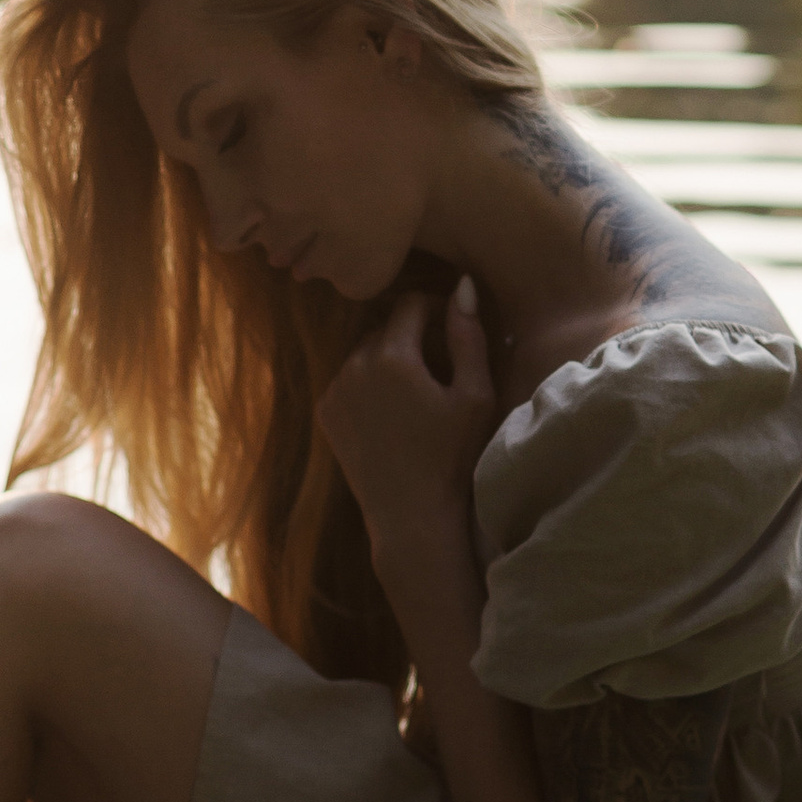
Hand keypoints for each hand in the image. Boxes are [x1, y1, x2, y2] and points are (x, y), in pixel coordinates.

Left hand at [315, 276, 494, 567]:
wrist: (413, 517)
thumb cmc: (454, 456)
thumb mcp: (475, 395)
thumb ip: (468, 336)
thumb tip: (462, 285)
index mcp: (393, 356)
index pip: (410, 303)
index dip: (435, 307)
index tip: (453, 326)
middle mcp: (354, 365)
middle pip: (385, 327)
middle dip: (411, 334)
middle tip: (439, 363)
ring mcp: (335, 390)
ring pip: (364, 353)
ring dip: (388, 358)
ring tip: (416, 390)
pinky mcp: (326, 414)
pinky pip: (348, 380)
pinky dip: (368, 384)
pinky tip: (391, 411)